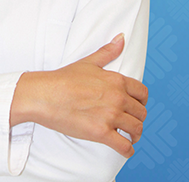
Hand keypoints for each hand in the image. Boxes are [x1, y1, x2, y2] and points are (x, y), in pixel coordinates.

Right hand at [10, 34, 147, 157]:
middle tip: (130, 122)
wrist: (45, 94)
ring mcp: (110, 115)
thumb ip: (108, 52)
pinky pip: (125, 146)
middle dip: (138, 118)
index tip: (136, 106)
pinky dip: (128, 150)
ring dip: (135, 135)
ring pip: (137, 129)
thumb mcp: (88, 62)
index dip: (142, 101)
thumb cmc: (63, 78)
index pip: (143, 93)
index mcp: (116, 80)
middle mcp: (117, 97)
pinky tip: (124, 148)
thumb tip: (122, 37)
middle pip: (142, 113)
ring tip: (129, 136)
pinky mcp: (101, 133)